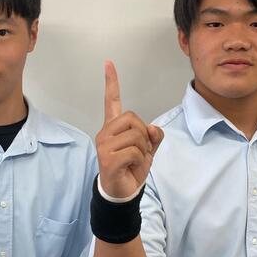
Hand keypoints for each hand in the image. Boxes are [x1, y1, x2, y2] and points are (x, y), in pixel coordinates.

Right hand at [95, 61, 162, 197]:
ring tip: (134, 160)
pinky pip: (134, 152)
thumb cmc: (130, 169)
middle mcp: (105, 133)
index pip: (111, 101)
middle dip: (143, 135)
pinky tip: (130, 167)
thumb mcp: (147, 150)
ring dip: (143, 150)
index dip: (111, 82)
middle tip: (139, 151)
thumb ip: (153, 136)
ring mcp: (104, 146)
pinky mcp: (107, 159)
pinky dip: (140, 161)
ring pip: (136, 136)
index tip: (108, 64)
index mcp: (113, 128)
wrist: (122, 192)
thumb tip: (153, 128)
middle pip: (133, 118)